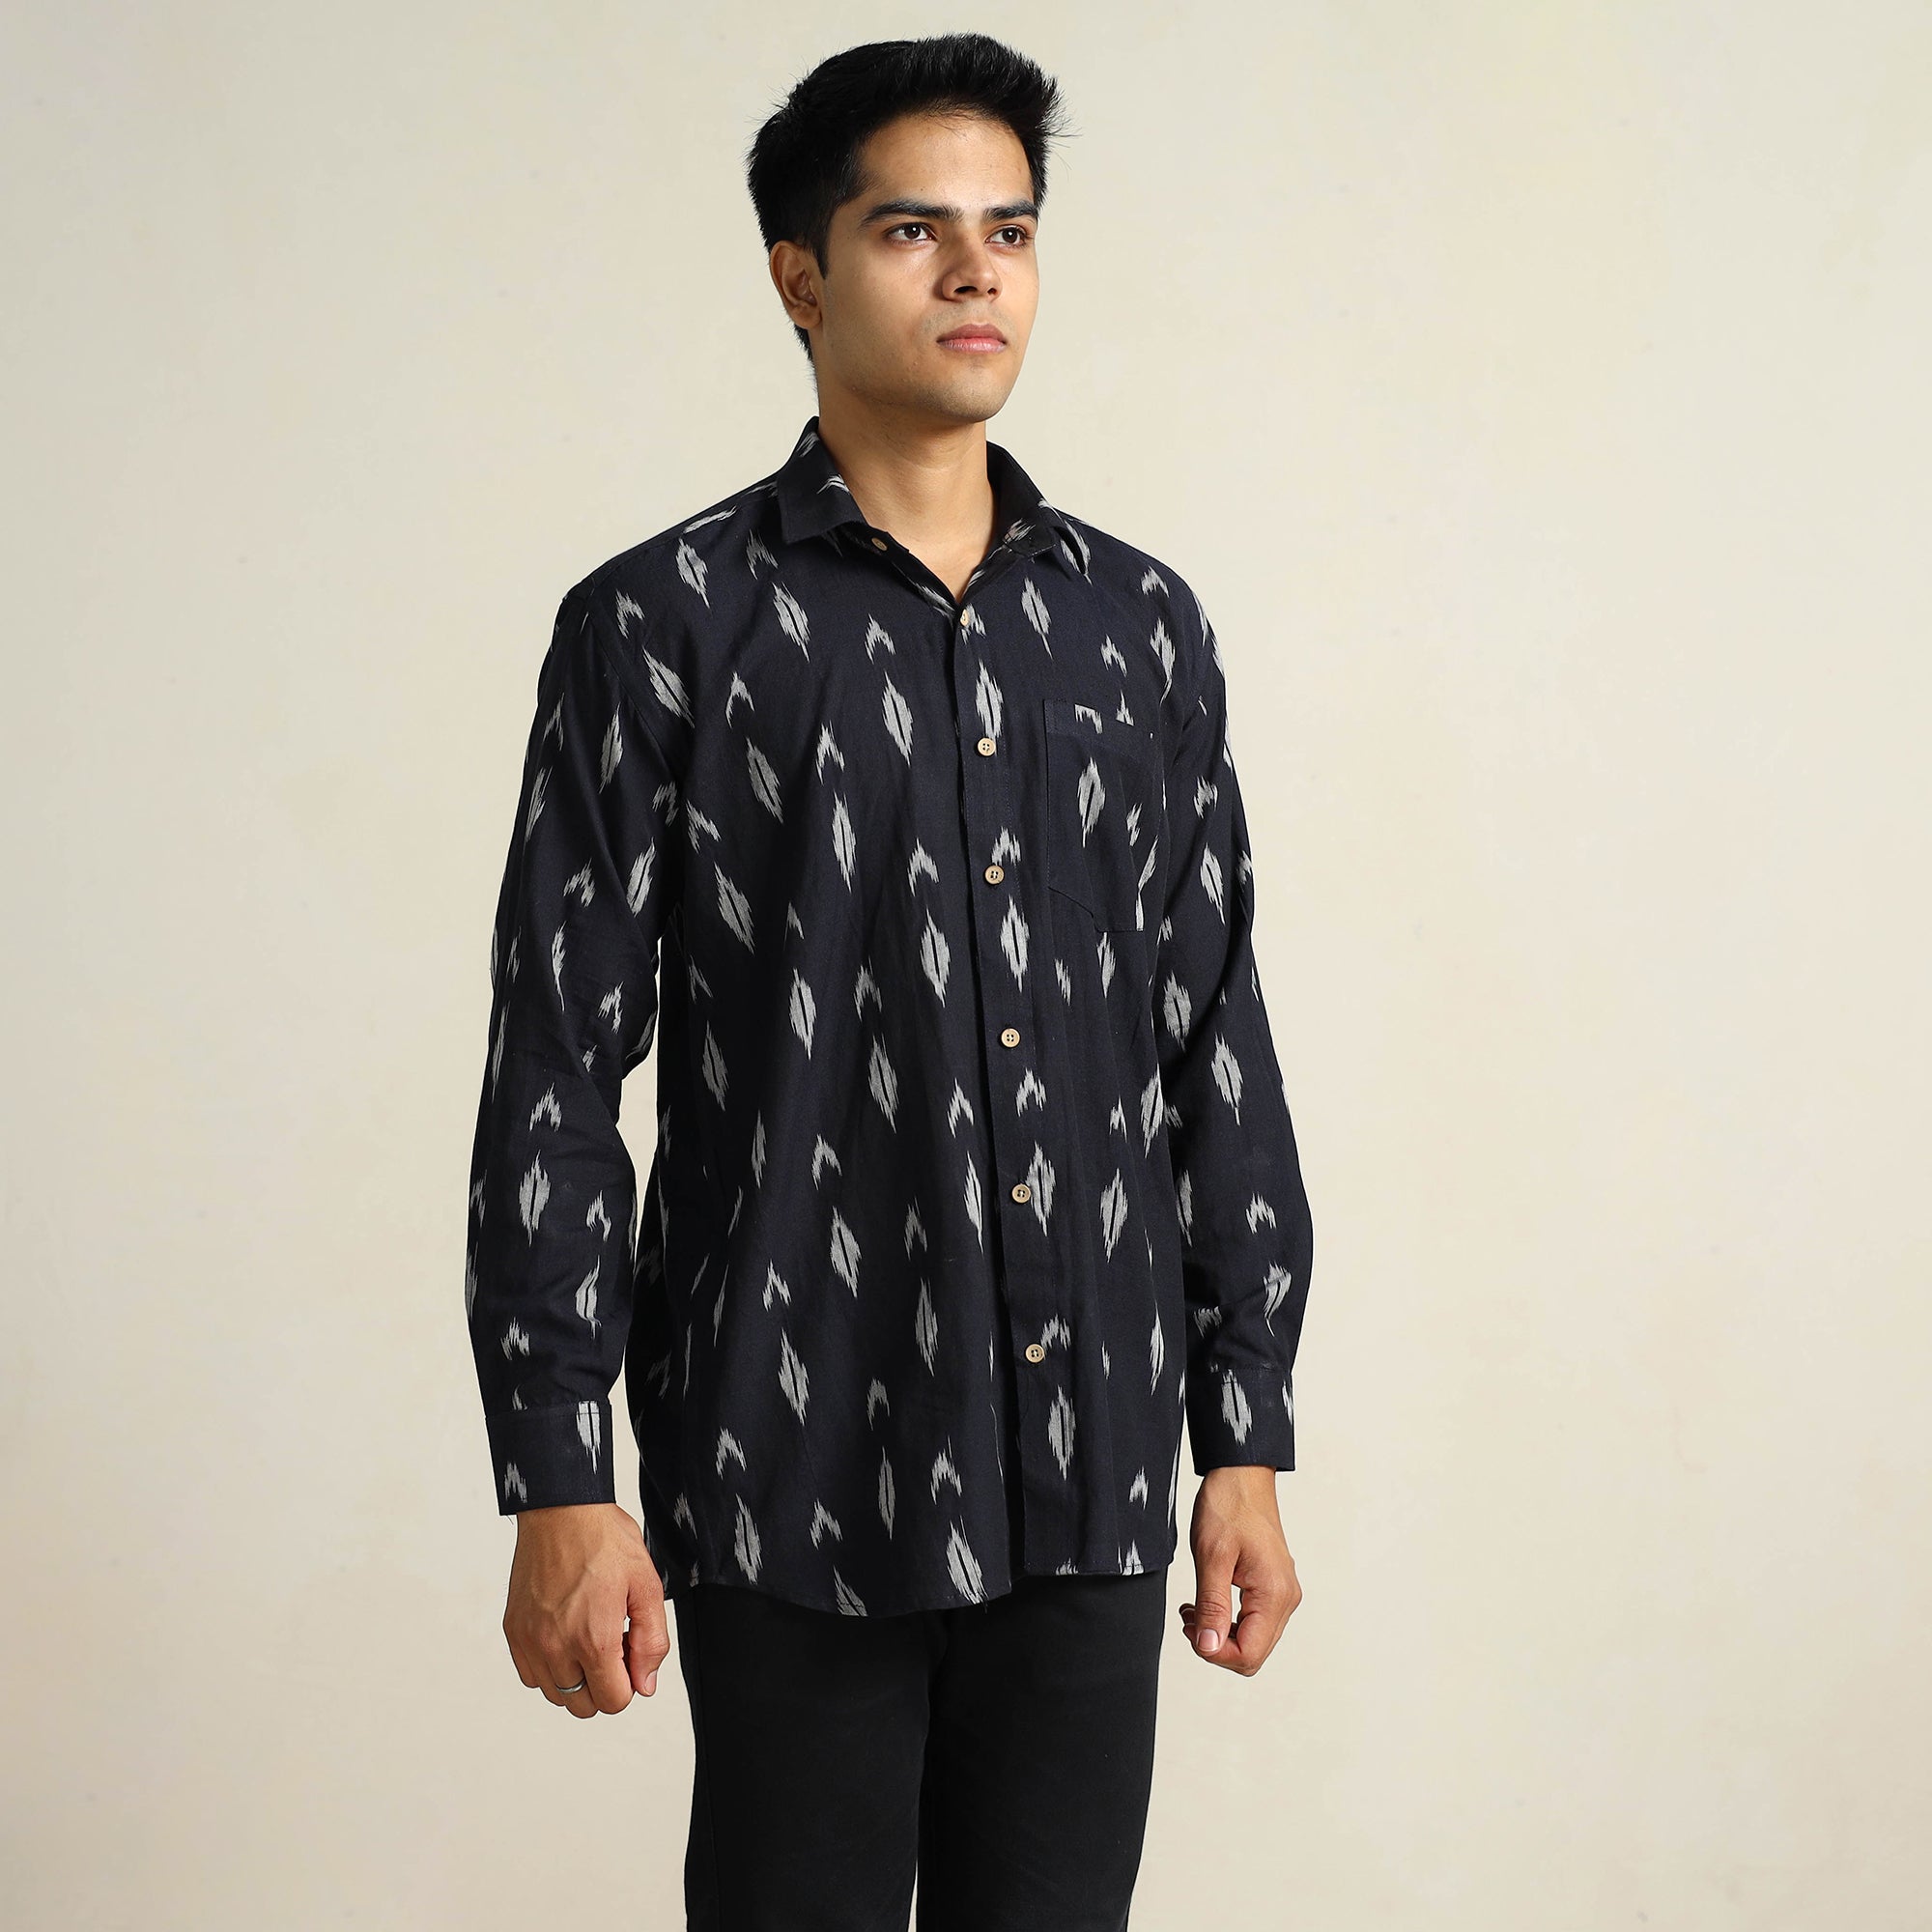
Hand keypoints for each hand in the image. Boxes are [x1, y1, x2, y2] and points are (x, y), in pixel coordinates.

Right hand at [502, 1502, 669, 1717]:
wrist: (561, 1509)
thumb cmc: (605, 1540)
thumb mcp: (646, 1584)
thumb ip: (651, 1641)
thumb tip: (645, 1685)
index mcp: (593, 1640)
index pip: (613, 1702)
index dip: (630, 1682)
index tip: (629, 1649)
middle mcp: (556, 1648)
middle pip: (583, 1705)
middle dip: (603, 1683)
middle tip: (611, 1641)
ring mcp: (530, 1642)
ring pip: (556, 1694)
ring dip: (576, 1677)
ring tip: (587, 1634)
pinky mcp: (513, 1631)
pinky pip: (532, 1675)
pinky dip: (549, 1666)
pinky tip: (564, 1633)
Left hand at [1178, 1466, 1301, 1673]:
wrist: (1241, 1475)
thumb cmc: (1228, 1506)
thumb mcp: (1211, 1557)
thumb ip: (1212, 1606)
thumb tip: (1208, 1648)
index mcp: (1274, 1594)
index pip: (1249, 1654)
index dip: (1215, 1653)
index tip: (1190, 1629)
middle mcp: (1286, 1599)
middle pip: (1253, 1653)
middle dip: (1217, 1645)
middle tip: (1189, 1619)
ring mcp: (1282, 1593)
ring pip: (1253, 1640)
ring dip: (1220, 1633)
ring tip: (1193, 1609)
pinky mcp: (1273, 1586)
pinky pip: (1253, 1620)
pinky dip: (1228, 1620)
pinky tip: (1206, 1603)